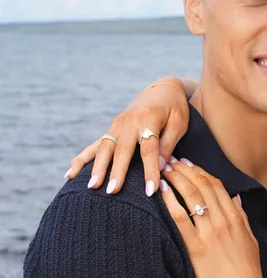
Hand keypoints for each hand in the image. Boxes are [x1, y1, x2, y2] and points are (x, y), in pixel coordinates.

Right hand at [67, 77, 189, 195]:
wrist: (162, 90)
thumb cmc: (175, 109)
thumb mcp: (179, 124)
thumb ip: (168, 144)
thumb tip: (160, 167)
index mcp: (149, 118)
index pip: (149, 148)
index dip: (150, 170)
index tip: (150, 190)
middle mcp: (129, 121)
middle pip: (122, 149)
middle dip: (116, 171)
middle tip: (112, 191)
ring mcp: (117, 124)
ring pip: (104, 147)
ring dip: (97, 167)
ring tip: (92, 187)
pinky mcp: (111, 129)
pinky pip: (94, 145)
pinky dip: (82, 159)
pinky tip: (71, 174)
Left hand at [160, 157, 261, 277]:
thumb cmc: (246, 268)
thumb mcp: (251, 239)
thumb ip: (242, 216)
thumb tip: (236, 198)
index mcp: (236, 217)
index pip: (217, 186)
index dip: (201, 172)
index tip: (189, 163)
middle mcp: (223, 220)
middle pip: (203, 186)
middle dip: (186, 170)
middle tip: (173, 160)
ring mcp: (209, 232)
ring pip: (192, 197)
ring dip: (176, 179)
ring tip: (165, 169)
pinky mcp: (196, 246)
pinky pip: (181, 219)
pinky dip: (171, 202)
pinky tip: (162, 191)